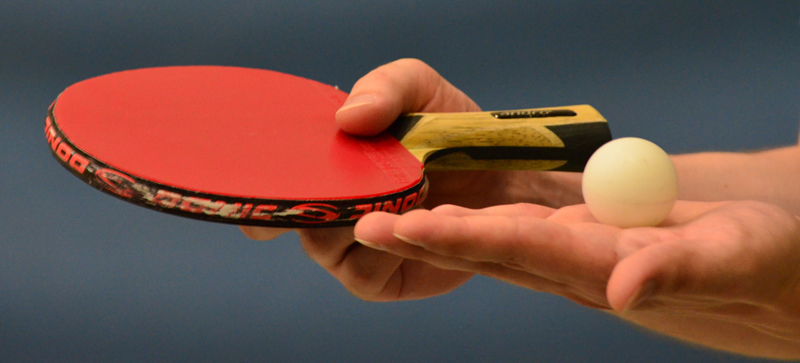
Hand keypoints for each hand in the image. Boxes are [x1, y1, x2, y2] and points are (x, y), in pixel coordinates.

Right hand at [241, 59, 581, 299]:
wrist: (508, 178)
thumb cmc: (455, 133)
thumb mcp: (420, 90)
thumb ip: (385, 88)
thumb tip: (347, 120)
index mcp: (326, 167)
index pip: (276, 181)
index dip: (256, 184)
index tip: (248, 182)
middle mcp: (329, 209)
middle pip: (294, 212)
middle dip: (312, 193)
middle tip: (345, 174)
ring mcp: (350, 249)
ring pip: (322, 242)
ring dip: (356, 213)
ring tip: (409, 186)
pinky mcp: (378, 280)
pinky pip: (359, 269)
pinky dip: (381, 243)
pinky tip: (413, 218)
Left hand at [353, 200, 799, 358]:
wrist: (757, 267)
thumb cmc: (758, 259)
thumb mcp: (734, 255)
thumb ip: (681, 270)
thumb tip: (626, 289)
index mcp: (609, 267)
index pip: (527, 249)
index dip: (467, 237)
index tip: (412, 227)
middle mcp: (578, 268)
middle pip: (491, 250)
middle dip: (427, 238)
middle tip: (363, 223)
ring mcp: (574, 258)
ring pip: (494, 244)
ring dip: (437, 232)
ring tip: (380, 220)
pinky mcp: (578, 244)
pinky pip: (516, 234)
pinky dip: (472, 225)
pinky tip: (438, 218)